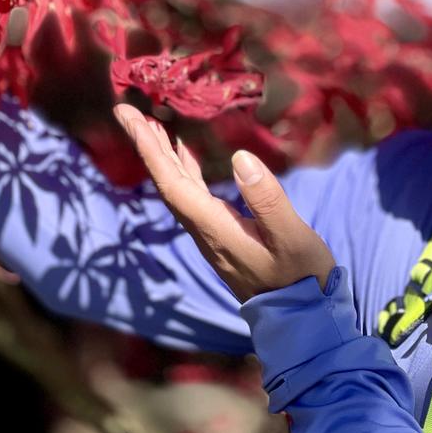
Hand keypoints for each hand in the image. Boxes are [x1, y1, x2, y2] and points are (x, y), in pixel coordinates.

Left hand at [114, 102, 335, 302]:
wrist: (304, 321)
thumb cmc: (302, 279)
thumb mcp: (293, 238)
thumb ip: (267, 200)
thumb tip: (240, 157)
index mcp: (216, 229)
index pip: (172, 184)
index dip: (149, 149)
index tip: (129, 117)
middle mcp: (206, 232)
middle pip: (166, 184)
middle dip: (146, 146)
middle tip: (128, 111)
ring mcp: (213, 235)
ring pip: (178, 190)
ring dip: (162, 156)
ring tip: (152, 124)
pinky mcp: (225, 236)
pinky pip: (194, 197)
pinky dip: (185, 171)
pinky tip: (186, 154)